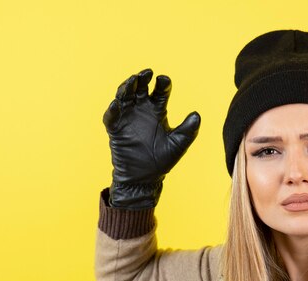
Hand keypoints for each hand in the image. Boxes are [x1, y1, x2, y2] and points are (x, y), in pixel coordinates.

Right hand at [103, 68, 200, 208]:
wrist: (144, 179)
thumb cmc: (162, 161)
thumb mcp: (178, 144)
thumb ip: (188, 130)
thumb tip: (196, 114)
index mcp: (158, 111)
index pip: (160, 91)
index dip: (162, 84)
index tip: (164, 80)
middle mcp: (142, 110)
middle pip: (140, 88)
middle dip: (142, 78)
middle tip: (147, 73)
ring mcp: (127, 118)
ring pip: (124, 96)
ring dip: (126, 87)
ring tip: (132, 81)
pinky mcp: (115, 129)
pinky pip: (111, 117)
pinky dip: (112, 110)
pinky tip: (117, 104)